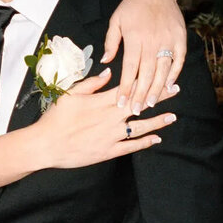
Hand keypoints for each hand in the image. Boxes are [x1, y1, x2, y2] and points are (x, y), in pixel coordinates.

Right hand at [35, 69, 175, 168]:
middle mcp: (111, 117)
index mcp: (102, 101)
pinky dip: (144, 142)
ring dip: (157, 122)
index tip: (162, 77)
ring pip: (140, 127)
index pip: (130, 89)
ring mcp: (111, 135)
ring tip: (172, 117)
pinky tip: (156, 139)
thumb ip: (92, 83)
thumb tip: (109, 72)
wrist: (46, 144)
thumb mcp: (70, 93)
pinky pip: (131, 146)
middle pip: (140, 104)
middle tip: (176, 90)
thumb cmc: (55, 117)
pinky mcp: (108, 151)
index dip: (148, 82)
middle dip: (160, 97)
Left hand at [101, 0, 186, 113]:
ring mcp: (168, 40)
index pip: (129, 69)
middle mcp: (152, 40)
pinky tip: (169, 87)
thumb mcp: (116, 21)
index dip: (125, 88)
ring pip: (163, 70)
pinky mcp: (180, 38)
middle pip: (147, 74)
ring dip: (157, 89)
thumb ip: (110, 42)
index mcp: (134, 37)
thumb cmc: (132, 7)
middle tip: (136, 111)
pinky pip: (178, 60)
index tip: (121, 103)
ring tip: (150, 104)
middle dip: (140, 94)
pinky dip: (175, 74)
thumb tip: (105, 62)